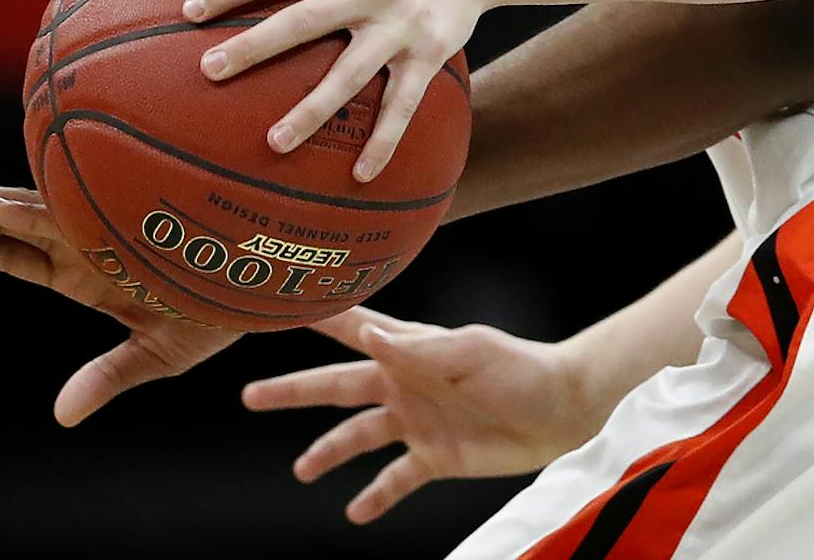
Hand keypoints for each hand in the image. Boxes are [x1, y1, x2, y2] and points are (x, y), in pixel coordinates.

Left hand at [0, 174, 239, 423]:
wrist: (278, 277)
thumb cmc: (224, 309)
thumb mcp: (163, 352)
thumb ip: (108, 377)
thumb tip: (61, 417)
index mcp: (87, 271)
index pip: (14, 257)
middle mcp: (86, 240)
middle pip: (6, 219)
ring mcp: (106, 222)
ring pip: (27, 207)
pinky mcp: (132, 213)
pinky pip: (73, 214)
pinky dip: (29, 211)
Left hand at [186, 0, 493, 180]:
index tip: (191, 12)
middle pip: (305, 22)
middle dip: (255, 48)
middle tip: (209, 72)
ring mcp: (403, 25)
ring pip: (352, 74)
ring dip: (313, 111)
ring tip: (274, 143)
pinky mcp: (430, 53)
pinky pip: (404, 104)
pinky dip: (385, 141)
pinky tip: (360, 177)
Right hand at [242, 307, 605, 523]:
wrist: (563, 409)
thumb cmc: (522, 369)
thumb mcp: (471, 353)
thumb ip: (418, 348)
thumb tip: (366, 330)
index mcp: (412, 349)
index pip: (355, 327)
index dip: (318, 315)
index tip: (277, 301)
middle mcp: (406, 384)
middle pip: (337, 387)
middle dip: (293, 390)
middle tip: (250, 397)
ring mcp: (419, 421)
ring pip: (359, 437)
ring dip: (329, 452)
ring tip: (301, 470)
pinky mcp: (436, 457)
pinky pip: (396, 479)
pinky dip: (375, 495)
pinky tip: (355, 512)